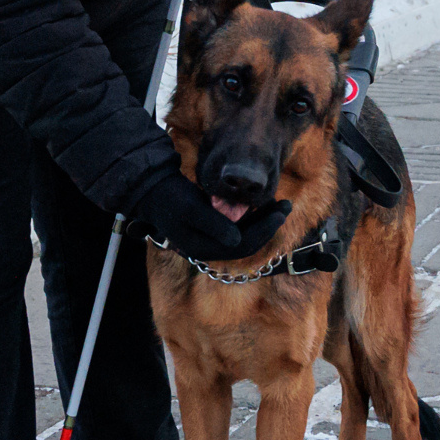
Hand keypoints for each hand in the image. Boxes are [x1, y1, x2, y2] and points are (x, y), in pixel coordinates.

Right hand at [131, 171, 291, 262]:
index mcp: (203, 249)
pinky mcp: (213, 230)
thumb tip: (236, 241)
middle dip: (269, 225)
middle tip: (286, 205)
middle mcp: (210, 249)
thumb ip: (213, 225)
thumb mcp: (191, 208)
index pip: (242, 245)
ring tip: (279, 203)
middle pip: (247, 243)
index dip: (264, 230)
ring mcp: (211, 241)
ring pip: (245, 235)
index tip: (280, 213)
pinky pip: (238, 228)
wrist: (153, 189)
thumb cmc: (170, 197)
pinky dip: (252, 218)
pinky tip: (261, 205)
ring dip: (263, 221)